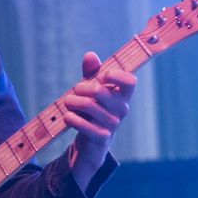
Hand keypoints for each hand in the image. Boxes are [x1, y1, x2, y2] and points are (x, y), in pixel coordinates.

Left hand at [63, 52, 135, 189]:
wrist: (92, 141)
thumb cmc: (93, 109)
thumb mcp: (93, 89)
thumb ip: (92, 72)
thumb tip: (90, 55)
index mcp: (124, 95)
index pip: (130, 81)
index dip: (114, 75)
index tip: (100, 77)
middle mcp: (122, 109)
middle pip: (97, 90)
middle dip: (79, 88)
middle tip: (73, 92)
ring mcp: (113, 123)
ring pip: (86, 105)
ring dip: (70, 102)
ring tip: (67, 103)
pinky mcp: (101, 136)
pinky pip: (81, 122)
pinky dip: (70, 117)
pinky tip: (68, 116)